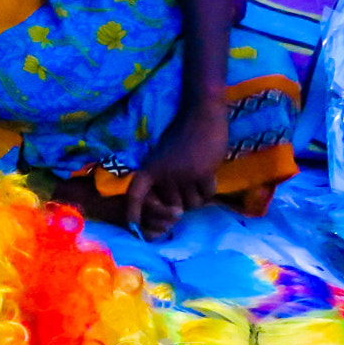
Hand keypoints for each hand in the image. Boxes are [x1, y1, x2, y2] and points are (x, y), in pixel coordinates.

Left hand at [124, 105, 227, 236]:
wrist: (201, 115)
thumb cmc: (183, 137)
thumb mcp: (163, 158)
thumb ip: (163, 182)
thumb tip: (172, 214)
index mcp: (149, 169)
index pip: (136, 195)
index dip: (134, 214)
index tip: (134, 229)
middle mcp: (162, 175)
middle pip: (172, 208)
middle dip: (181, 204)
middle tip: (189, 186)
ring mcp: (182, 175)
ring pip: (191, 205)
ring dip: (197, 195)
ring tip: (198, 175)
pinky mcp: (201, 173)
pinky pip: (206, 196)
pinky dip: (209, 188)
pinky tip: (208, 171)